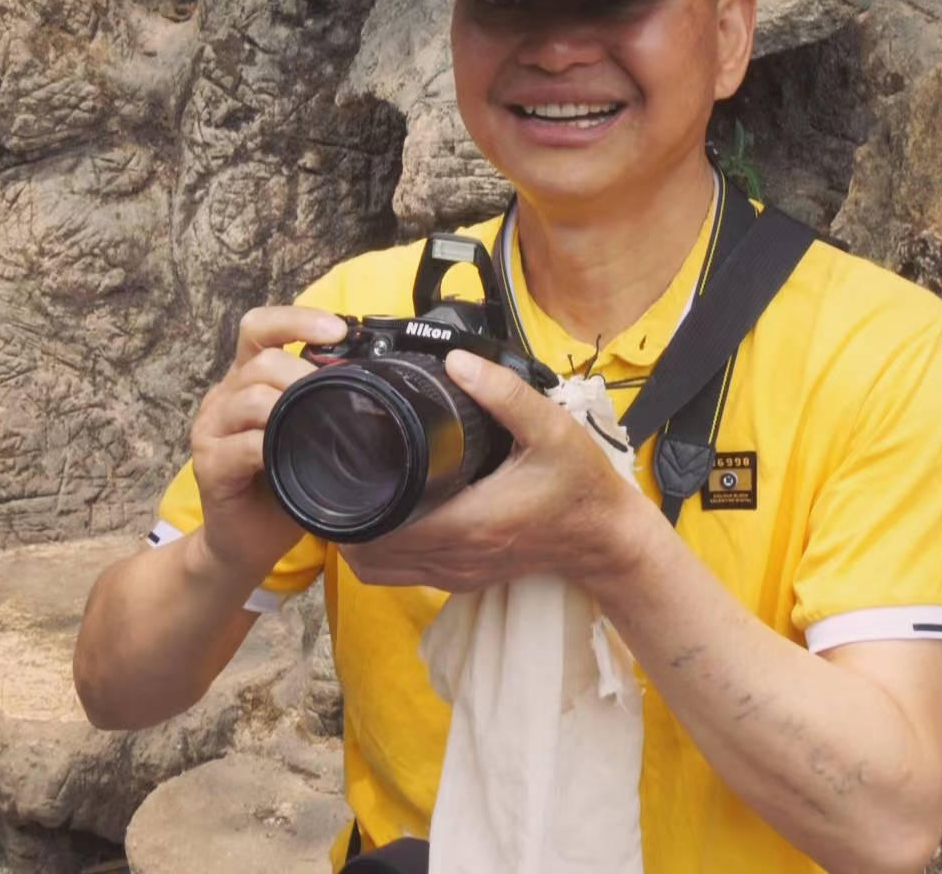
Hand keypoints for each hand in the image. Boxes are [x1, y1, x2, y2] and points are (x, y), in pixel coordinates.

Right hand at [188, 305, 349, 574]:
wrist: (244, 544)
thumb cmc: (283, 487)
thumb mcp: (308, 437)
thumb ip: (324, 407)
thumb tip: (381, 385)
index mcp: (247, 380)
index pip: (259, 328)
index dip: (297, 320)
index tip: (338, 329)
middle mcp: (224, 397)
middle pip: (261, 360)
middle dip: (305, 373)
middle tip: (340, 395)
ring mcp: (212, 430)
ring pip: (251, 397)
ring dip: (291, 407)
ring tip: (320, 425)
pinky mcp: (209, 465)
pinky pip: (242, 445)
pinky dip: (271, 448)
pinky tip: (290, 458)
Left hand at [339, 349, 657, 592]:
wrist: (606, 537)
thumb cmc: (580, 484)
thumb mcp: (551, 429)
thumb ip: (504, 394)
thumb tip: (456, 362)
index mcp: (470, 521)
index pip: (381, 528)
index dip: (348, 502)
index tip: (337, 465)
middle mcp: (456, 555)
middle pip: (367, 553)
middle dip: (342, 516)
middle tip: (334, 470)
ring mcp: (456, 573)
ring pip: (378, 572)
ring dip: (357, 539)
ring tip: (350, 492)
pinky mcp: (461, 579)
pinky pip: (401, 575)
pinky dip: (380, 552)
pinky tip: (382, 516)